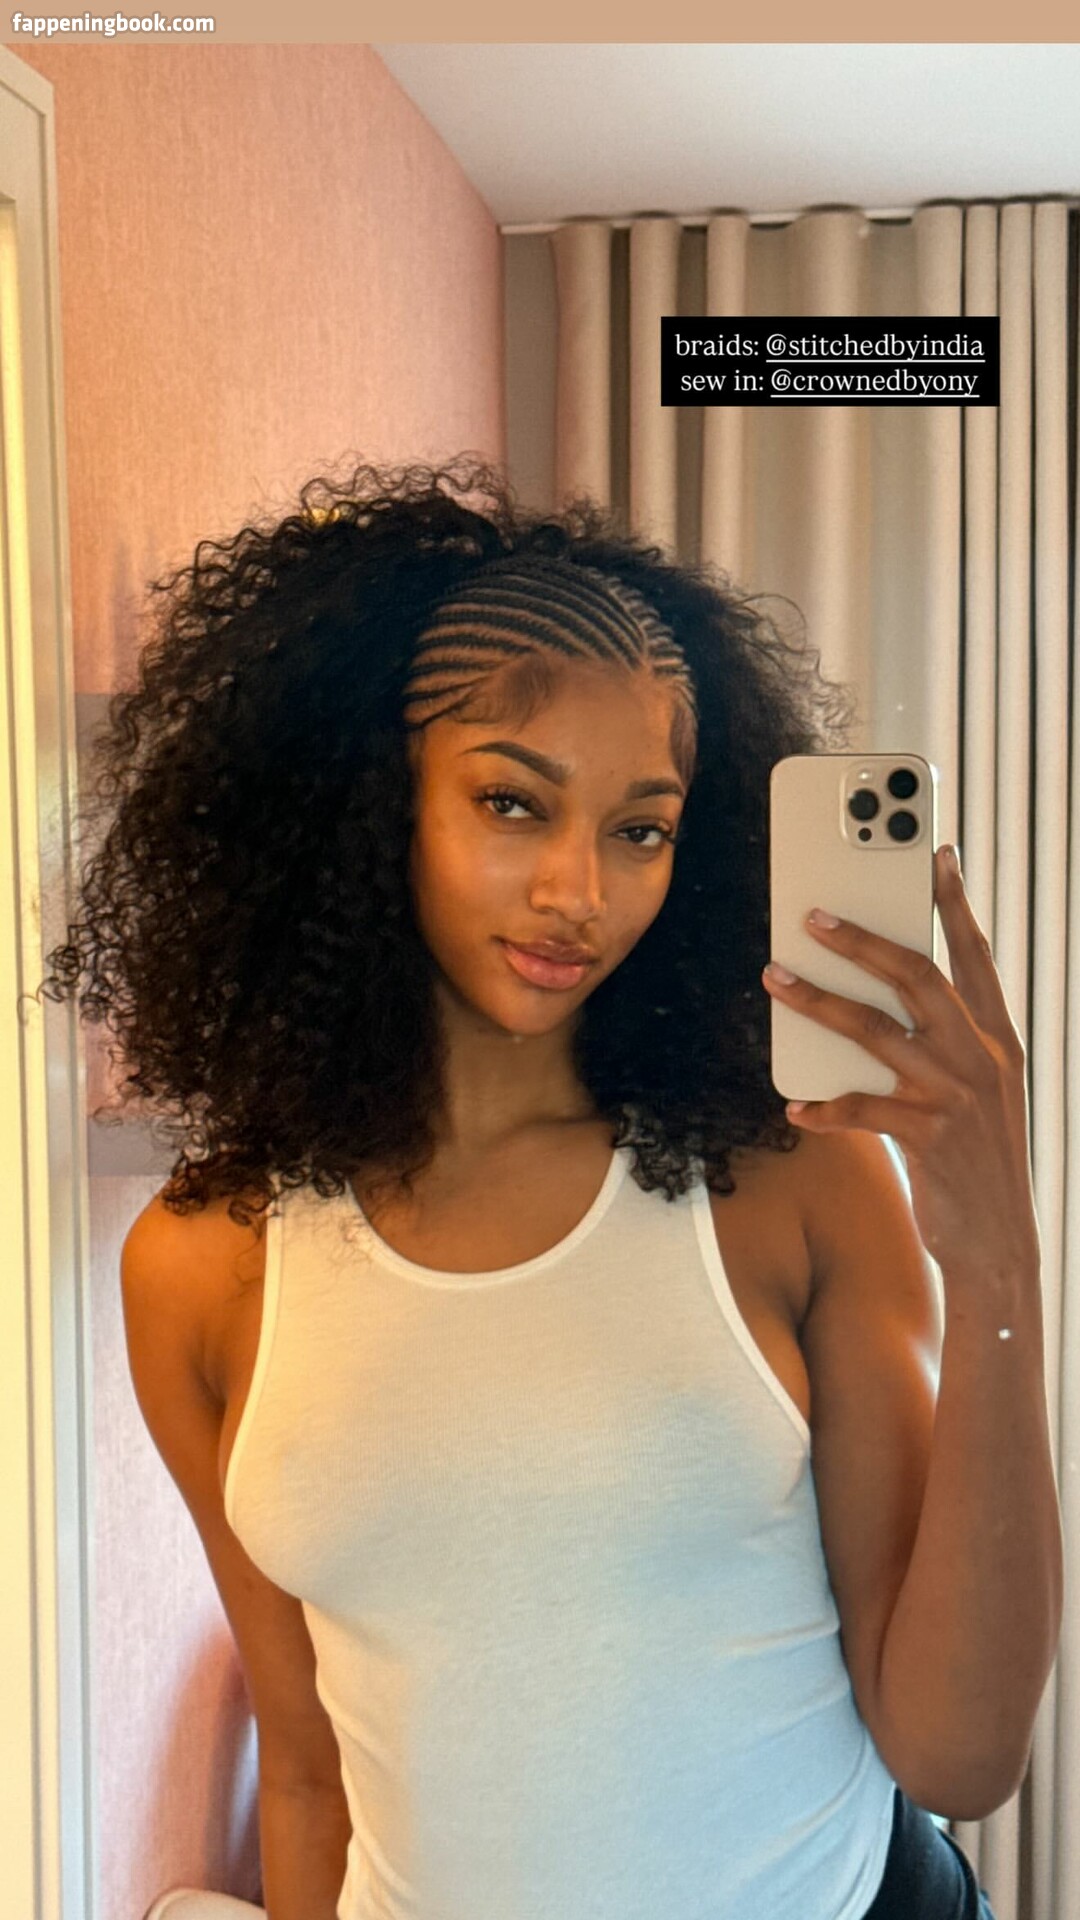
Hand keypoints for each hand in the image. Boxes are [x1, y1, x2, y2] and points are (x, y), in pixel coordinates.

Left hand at [761, 845, 1040, 1286]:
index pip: (976, 956)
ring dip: (816, 1001)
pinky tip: (793, 1105)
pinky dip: (822, 1105)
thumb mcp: (979, 1091)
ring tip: (774, 979)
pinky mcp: (925, 1136)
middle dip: (861, 939)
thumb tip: (879, 997)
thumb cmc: (975, 1158)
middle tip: (813, 914)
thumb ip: (944, 1041)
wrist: (999, 1243)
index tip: (935, 855)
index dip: (954, 904)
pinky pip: (859, 1108)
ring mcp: (955, 1095)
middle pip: (917, 977)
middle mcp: (982, 1057)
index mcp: (999, 1038)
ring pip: (873, 1030)